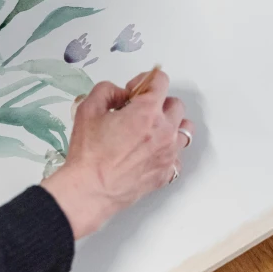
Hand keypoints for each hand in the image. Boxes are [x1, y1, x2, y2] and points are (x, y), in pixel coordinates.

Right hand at [41, 69, 193, 238]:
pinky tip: (149, 152)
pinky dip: (167, 150)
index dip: (145, 81)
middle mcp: (164, 131)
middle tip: (138, 111)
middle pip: (175, 104)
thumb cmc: (89, 155)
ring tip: (150, 131)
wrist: (90, 190)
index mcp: (146, 112)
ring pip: (184, 130)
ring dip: (170, 125)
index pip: (161, 81)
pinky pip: (178, 155)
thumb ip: (107, 90)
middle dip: (158, 103)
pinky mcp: (166, 173)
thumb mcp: (88, 109)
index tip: (134, 91)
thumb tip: (120, 93)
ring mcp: (168, 154)